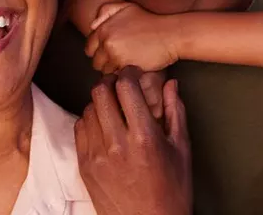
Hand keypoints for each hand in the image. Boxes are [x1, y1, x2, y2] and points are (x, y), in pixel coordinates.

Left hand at [75, 67, 191, 214]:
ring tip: (114, 106)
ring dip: (100, 102)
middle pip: (100, 92)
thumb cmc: (172, 189)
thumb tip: (171, 84)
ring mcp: (97, 155)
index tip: (134, 73)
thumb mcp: (182, 148)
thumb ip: (176, 112)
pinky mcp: (85, 166)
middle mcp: (117, 143)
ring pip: (88, 109)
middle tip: (121, 85)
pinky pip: (79, 129)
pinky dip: (90, 120)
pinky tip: (104, 124)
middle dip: (111, 83)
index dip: (129, 73)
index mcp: (144, 136)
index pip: (125, 87)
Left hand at [86, 2, 178, 73]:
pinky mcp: (124, 65)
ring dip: (114, 69)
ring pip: (105, 70)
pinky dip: (123, 73)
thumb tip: (92, 26)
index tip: (113, 51)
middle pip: (95, 61)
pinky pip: (117, 75)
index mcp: (104, 27)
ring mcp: (114, 53)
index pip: (89, 47)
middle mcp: (106, 40)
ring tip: (128, 62)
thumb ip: (106, 12)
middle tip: (121, 58)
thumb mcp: (128, 8)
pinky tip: (133, 66)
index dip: (101, 51)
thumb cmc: (152, 22)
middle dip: (106, 62)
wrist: (172, 34)